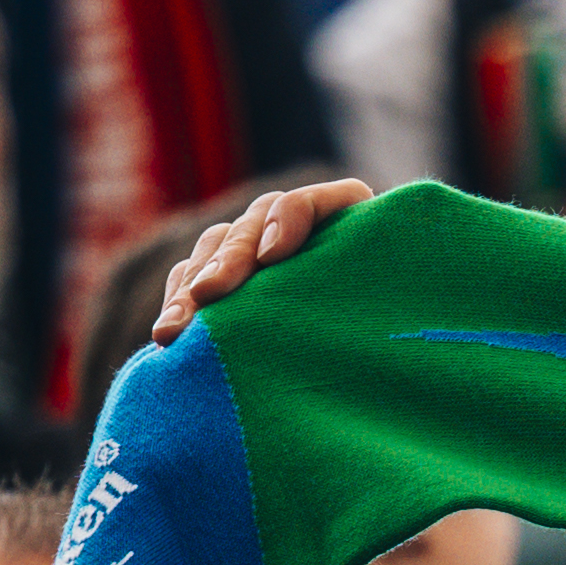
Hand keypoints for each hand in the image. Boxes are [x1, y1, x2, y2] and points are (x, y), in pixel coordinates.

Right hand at [155, 177, 378, 339]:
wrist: (379, 360)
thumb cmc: (396, 329)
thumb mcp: (396, 301)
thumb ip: (387, 286)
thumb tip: (390, 287)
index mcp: (341, 221)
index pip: (307, 204)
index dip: (289, 221)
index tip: (276, 257)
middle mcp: (290, 228)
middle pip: (250, 228)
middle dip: (228, 262)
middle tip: (211, 294)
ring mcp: (252, 250)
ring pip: (214, 253)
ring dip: (192, 289)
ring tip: (176, 328)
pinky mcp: (224, 282)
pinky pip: (190, 280)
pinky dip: (179, 303)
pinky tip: (169, 334)